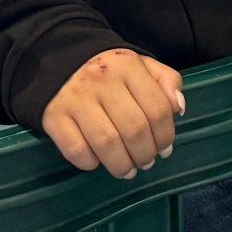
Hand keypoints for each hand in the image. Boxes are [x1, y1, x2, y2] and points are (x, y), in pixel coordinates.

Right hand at [41, 48, 184, 178]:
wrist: (58, 60)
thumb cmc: (109, 70)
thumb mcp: (141, 65)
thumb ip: (166, 81)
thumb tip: (178, 108)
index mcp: (128, 65)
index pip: (157, 109)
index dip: (166, 135)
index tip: (165, 149)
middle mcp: (102, 80)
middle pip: (134, 130)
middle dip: (145, 154)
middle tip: (146, 163)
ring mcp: (75, 99)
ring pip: (106, 144)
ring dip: (122, 165)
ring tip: (128, 170)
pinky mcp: (53, 117)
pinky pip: (76, 151)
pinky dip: (91, 163)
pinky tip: (98, 162)